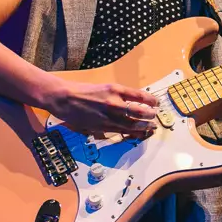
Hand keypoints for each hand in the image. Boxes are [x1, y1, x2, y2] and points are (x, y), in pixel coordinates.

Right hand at [44, 80, 158, 136]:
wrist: (64, 98)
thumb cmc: (83, 91)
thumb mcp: (104, 87)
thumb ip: (119, 95)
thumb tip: (134, 102)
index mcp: (116, 89)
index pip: (140, 96)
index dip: (152, 101)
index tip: (156, 103)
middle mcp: (114, 102)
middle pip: (140, 112)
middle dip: (150, 116)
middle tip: (155, 117)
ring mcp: (109, 116)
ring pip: (132, 124)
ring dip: (144, 127)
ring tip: (151, 127)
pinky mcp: (102, 126)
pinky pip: (121, 131)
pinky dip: (132, 133)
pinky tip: (138, 133)